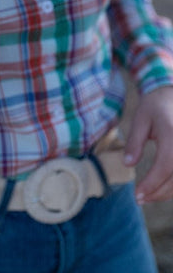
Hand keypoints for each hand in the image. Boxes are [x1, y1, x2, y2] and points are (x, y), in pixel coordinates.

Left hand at [124, 85, 172, 203]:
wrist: (172, 96)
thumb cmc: (155, 107)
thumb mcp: (140, 118)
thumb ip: (134, 141)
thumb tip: (127, 164)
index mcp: (172, 133)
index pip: (165, 165)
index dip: (152, 183)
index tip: (137, 194)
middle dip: (157, 192)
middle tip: (139, 199)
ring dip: (166, 193)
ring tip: (146, 196)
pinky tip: (159, 189)